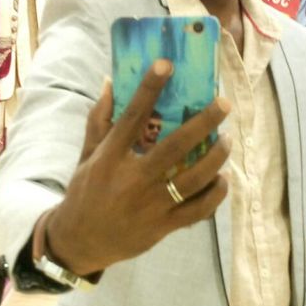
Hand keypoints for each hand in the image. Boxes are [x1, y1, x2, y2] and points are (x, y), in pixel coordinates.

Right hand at [45, 60, 230, 274]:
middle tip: (223, 104)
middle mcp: (132, 180)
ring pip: (193, 179)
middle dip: (203, 123)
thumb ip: (99, 120)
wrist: (80, 241)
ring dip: (216, 157)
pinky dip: (215, 194)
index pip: (132, 116)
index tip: (167, 64)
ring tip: (225, 140)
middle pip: (174, 147)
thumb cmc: (85, 192)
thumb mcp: (86, 155)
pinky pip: (198, 210)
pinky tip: (222, 178)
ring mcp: (150, 206)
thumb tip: (111, 81)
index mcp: (110, 158)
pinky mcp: (163, 227)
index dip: (149, 89)